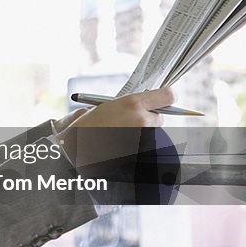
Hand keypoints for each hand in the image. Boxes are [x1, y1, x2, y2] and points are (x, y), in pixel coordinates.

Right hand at [58, 88, 175, 172]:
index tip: (161, 98)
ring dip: (142, 131)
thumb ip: (129, 104)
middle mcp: (141, 119)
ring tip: (121, 133)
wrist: (76, 147)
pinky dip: (137, 143)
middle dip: (149, 117)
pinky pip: (144, 143)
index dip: (166, 97)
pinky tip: (121, 142)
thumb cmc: (87, 125)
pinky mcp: (140, 150)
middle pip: (159, 116)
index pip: (168, 96)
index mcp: (133, 103)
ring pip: (152, 131)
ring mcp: (142, 136)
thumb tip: (145, 104)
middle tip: (131, 119)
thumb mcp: (108, 105)